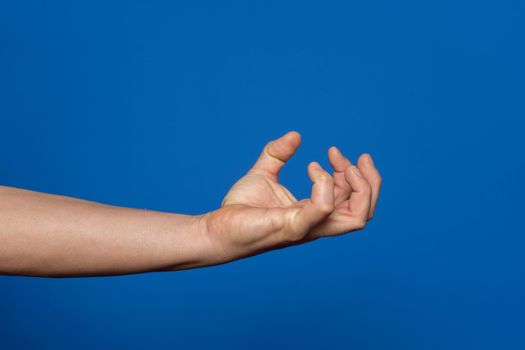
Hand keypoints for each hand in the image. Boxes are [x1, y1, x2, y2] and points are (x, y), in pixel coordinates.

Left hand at [201, 131, 381, 263]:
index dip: (353, 173)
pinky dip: (325, 185)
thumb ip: (278, 153)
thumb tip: (295, 135)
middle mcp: (317, 223)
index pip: (353, 200)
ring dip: (359, 186)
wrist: (217, 229)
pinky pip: (323, 209)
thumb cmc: (240, 208)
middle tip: (348, 156)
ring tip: (341, 162)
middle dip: (369, 180)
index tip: (333, 151)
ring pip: (356, 218)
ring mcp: (307, 227)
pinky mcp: (292, 227)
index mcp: (315, 213)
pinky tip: (311, 168)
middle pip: (364, 212)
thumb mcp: (262, 173)